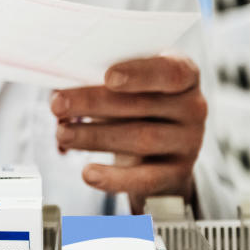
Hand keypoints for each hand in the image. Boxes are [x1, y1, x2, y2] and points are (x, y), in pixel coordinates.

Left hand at [50, 55, 206, 212]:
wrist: (159, 148)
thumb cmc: (132, 101)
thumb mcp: (122, 85)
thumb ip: (97, 80)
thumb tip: (60, 91)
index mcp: (182, 72)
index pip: (170, 70)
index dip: (140, 74)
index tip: (109, 76)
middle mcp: (192, 106)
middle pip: (142, 105)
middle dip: (93, 104)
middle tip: (58, 104)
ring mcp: (188, 141)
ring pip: (140, 139)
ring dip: (93, 137)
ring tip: (62, 134)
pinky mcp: (177, 173)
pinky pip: (146, 178)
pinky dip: (114, 178)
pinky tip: (88, 174)